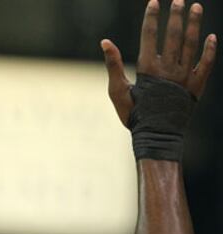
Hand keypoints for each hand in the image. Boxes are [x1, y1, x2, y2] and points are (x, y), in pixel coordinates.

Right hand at [101, 0, 215, 126]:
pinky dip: (210, 50)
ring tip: (196, 7)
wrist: (156, 136)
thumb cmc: (133, 115)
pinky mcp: (196, 86)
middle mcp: (168, 69)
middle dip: (175, 16)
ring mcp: (184, 77)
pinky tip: (212, 37)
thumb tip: (105, 42)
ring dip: (195, 24)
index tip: (154, 2)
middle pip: (173, 35)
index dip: (152, 17)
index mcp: (148, 69)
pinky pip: (206, 64)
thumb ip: (113, 64)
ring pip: (192, 44)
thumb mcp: (117, 91)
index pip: (149, 36)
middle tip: (178, 0)